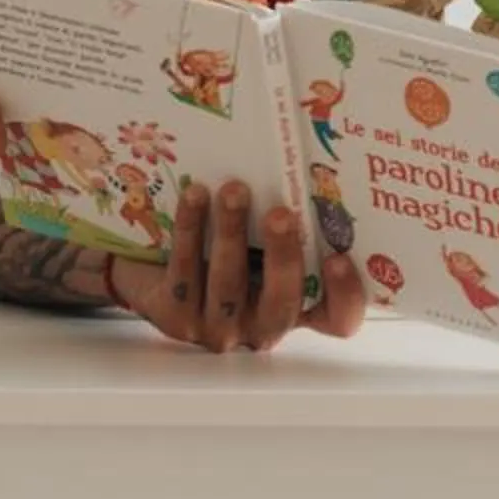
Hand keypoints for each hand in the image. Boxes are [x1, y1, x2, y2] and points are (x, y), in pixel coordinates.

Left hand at [105, 184, 369, 353]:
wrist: (154, 275)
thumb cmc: (224, 253)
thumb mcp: (262, 247)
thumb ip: (287, 230)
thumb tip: (308, 170)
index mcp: (295, 310)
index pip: (337, 320)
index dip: (345, 296)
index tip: (340, 257)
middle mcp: (261, 327)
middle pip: (282, 305)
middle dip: (283, 257)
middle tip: (280, 214)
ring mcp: (217, 328)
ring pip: (228, 284)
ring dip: (232, 232)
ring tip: (234, 190)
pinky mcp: (175, 317)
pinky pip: (185, 269)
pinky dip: (191, 227)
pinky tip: (195, 195)